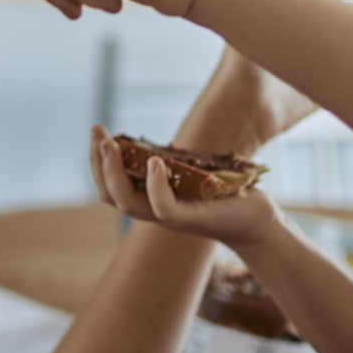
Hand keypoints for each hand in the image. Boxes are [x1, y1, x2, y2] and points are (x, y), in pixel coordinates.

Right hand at [88, 124, 284, 252]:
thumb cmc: (225, 194)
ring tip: (110, 144)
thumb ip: (171, 165)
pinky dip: (154, 185)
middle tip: (97, 132)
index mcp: (149, 199)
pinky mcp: (191, 220)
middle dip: (97, 163)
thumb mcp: (191, 174)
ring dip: (114, 172)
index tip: (97, 133)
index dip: (97, 162)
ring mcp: (170, 218)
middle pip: (109, 195)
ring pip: (128, 202)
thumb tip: (154, 147)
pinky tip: (154, 161)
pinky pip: (163, 208)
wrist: (256, 220)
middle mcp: (153, 210)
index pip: (109, 187)